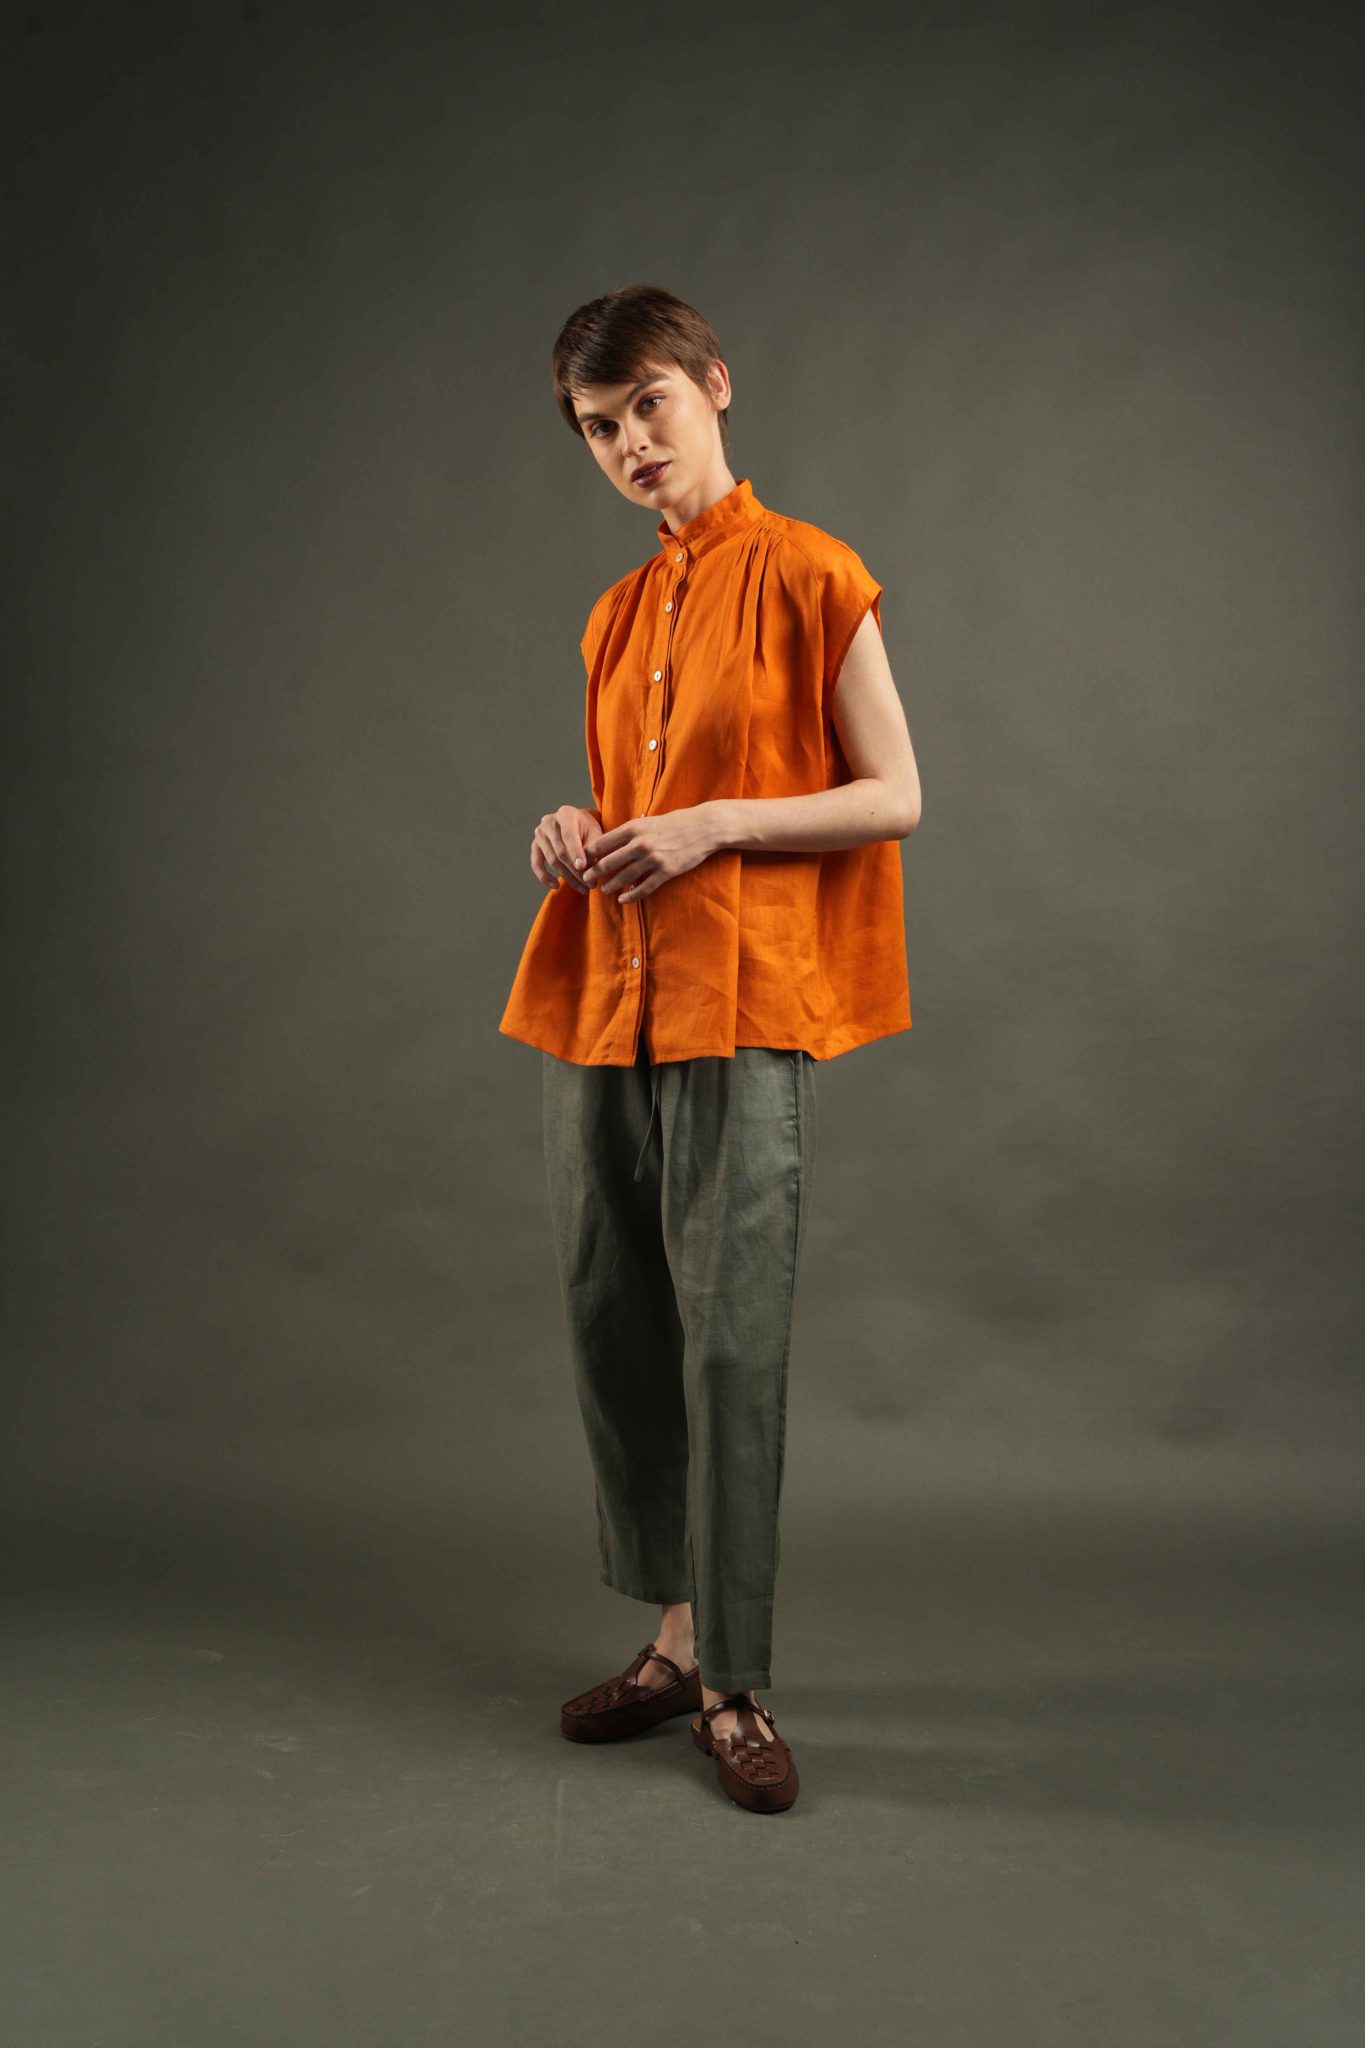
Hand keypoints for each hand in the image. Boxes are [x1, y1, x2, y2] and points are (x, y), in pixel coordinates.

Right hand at [531, 805, 603, 892]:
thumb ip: (593, 848)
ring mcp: (540, 834)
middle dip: (576, 871)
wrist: (577, 824)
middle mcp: (549, 822)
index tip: (583, 868)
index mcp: (566, 814)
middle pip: (561, 851)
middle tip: (590, 884)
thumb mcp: (596, 834)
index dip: (576, 852)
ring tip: (583, 888)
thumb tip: (586, 869)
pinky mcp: (535, 845)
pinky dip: (544, 877)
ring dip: (567, 877)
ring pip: (552, 860)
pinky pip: (536, 864)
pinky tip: (556, 886)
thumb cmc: (588, 829)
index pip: (569, 835)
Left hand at [580, 805, 718, 903]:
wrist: (703, 828)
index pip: (602, 843)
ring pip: (624, 877)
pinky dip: (631, 896)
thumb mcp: (648, 821)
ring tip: (604, 890)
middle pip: (608, 863)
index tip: (583, 861)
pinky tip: (623, 899)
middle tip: (586, 879)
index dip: (589, 855)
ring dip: (611, 885)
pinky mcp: (665, 872)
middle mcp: (640, 844)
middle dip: (594, 873)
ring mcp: (653, 859)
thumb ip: (630, 832)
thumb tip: (610, 842)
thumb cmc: (675, 822)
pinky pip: (643, 888)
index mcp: (633, 828)